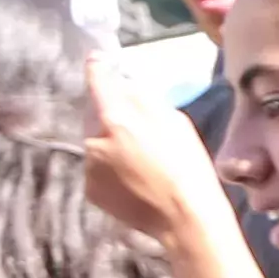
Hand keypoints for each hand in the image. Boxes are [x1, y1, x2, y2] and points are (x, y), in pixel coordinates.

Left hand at [82, 63, 278, 277]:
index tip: (96, 58)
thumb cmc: (189, 169)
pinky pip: (96, 168)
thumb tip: (125, 86)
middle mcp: (94, 141)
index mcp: (117, 120)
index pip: (98, 82)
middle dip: (111, 115)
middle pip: (95, 115)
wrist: (185, 219)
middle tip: (140, 128)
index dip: (97, 67)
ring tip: (143, 161)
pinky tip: (135, 179)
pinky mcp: (90, 189)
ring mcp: (89, 167)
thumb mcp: (177, 123)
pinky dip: (110, 168)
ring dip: (111, 143)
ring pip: (95, 143)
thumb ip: (145, 102)